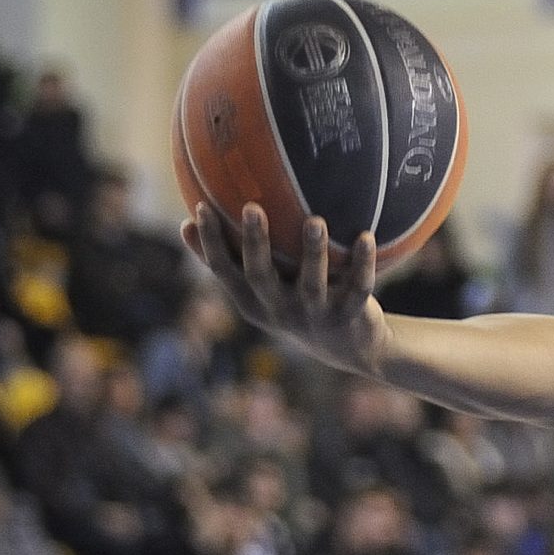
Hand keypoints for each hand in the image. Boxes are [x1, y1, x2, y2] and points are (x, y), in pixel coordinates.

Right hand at [183, 203, 389, 374]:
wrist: (349, 347)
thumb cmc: (294, 305)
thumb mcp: (259, 289)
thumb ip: (230, 259)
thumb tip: (187, 219)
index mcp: (254, 302)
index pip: (225, 271)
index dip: (210, 243)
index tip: (201, 207)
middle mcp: (280, 309)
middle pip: (261, 276)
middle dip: (255, 243)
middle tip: (252, 207)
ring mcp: (315, 314)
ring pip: (312, 282)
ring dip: (313, 251)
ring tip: (315, 220)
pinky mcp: (349, 315)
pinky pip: (358, 287)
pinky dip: (362, 263)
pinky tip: (366, 237)